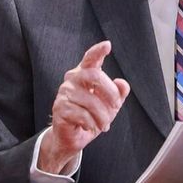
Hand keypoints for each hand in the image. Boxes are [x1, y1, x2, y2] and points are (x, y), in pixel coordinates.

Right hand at [37, 41, 131, 174]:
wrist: (72, 137)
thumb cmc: (91, 117)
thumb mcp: (109, 106)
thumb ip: (118, 94)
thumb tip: (123, 83)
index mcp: (84, 74)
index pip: (90, 58)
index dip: (98, 51)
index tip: (107, 45)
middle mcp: (72, 79)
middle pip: (94, 75)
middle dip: (110, 93)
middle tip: (116, 107)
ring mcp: (64, 93)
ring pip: (90, 101)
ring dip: (102, 117)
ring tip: (104, 125)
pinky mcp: (59, 108)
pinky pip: (82, 115)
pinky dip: (91, 123)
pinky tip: (90, 126)